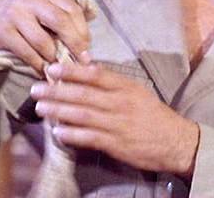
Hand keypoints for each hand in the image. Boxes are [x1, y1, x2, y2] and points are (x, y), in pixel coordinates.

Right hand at [0, 0, 91, 71]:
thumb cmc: (22, 18)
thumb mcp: (40, 10)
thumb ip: (60, 20)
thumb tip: (85, 46)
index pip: (71, 8)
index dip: (83, 29)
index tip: (87, 47)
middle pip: (60, 20)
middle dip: (74, 43)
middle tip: (81, 60)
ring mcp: (14, 14)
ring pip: (43, 41)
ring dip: (54, 58)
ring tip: (59, 66)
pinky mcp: (3, 31)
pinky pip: (27, 53)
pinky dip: (38, 65)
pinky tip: (43, 70)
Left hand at [31, 62, 198, 177]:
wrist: (177, 142)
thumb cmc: (152, 113)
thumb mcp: (135, 90)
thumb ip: (110, 82)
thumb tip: (83, 70)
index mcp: (124, 87)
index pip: (95, 75)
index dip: (71, 71)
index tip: (51, 68)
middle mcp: (120, 103)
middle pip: (83, 95)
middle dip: (56, 91)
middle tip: (35, 89)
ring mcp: (118, 124)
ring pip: (83, 115)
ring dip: (58, 111)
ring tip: (40, 108)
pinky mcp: (117, 144)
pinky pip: (90, 138)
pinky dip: (73, 135)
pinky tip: (58, 132)